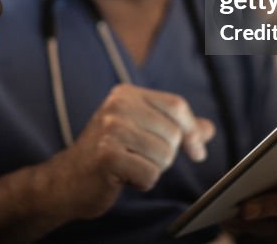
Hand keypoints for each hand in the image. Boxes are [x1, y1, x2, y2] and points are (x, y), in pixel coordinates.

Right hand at [45, 83, 214, 219]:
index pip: (177, 106)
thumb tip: (208, 129)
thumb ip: (174, 128)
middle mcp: (118, 105)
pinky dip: (142, 183)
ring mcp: (111, 129)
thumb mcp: (141, 132)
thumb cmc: (109, 155)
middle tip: (141, 160)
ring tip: (130, 166)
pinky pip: (149, 174)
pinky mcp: (107, 156)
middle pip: (173, 133)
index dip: (192, 131)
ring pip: (164, 155)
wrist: (67, 180)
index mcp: (127, 93)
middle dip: (166, 156)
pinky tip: (123, 178)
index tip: (196, 152)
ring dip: (153, 170)